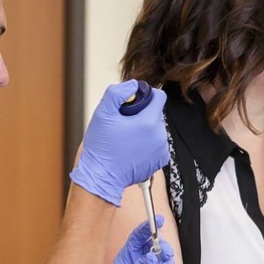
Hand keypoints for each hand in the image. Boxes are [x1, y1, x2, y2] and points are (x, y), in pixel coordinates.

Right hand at [70, 80, 168, 205]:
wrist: (102, 177)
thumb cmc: (101, 148)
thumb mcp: (102, 113)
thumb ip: (117, 92)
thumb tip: (133, 85)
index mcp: (148, 123)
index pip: (159, 97)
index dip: (146, 95)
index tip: (133, 102)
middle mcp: (159, 136)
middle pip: (156, 113)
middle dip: (142, 114)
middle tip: (124, 123)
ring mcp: (161, 150)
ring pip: (156, 129)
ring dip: (145, 129)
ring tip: (126, 137)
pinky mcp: (160, 161)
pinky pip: (157, 144)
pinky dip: (147, 143)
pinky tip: (132, 148)